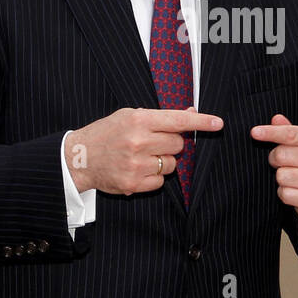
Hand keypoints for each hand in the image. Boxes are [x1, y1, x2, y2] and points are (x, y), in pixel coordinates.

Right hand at [66, 107, 221, 194]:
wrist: (78, 158)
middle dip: (170, 144)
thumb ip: (160, 116)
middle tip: (152, 142)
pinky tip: (137, 169)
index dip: (201, 122)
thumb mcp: (129, 116)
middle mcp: (138, 142)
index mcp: (138, 120)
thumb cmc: (106, 134)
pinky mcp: (134, 183)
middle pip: (178, 144)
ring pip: (172, 164)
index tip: (218, 123)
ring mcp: (136, 164)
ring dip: (162, 161)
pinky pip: (161, 181)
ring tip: (141, 156)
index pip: (177, 120)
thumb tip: (190, 113)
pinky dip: (154, 176)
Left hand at [250, 114, 297, 224]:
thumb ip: (289, 131)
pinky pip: (284, 193)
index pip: (291, 134)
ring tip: (292, 178)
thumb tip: (276, 118)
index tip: (254, 132)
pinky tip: (295, 190)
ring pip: (281, 175)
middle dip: (275, 159)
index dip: (270, 132)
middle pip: (281, 154)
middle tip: (283, 163)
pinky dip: (284, 193)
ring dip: (281, 178)